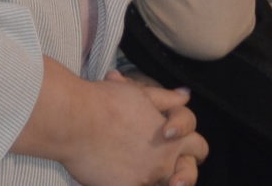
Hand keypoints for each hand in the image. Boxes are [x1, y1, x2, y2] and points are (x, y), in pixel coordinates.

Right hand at [15, 62, 205, 185]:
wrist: (74, 120)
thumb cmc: (104, 101)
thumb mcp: (139, 94)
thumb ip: (165, 98)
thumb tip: (185, 95)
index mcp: (172, 135)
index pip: (196, 142)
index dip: (185, 139)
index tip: (168, 135)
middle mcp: (165, 159)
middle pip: (190, 170)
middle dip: (185, 169)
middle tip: (171, 170)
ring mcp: (148, 177)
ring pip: (170, 183)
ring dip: (165, 179)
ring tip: (144, 172)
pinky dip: (140, 182)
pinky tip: (128, 176)